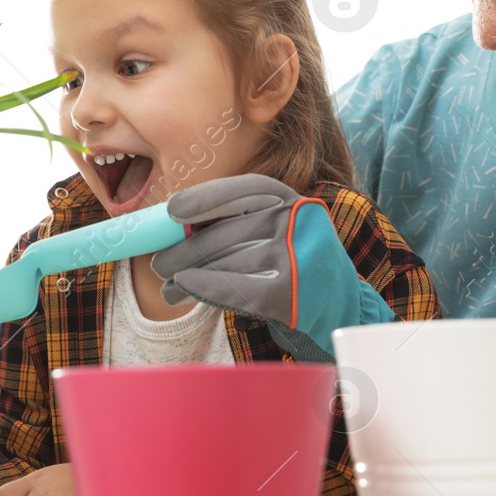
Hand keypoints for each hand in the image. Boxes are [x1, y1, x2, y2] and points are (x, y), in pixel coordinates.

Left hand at [149, 173, 394, 355]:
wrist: (336, 306)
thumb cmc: (290, 264)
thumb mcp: (273, 232)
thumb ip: (234, 224)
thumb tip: (173, 228)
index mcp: (291, 200)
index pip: (246, 190)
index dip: (206, 198)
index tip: (173, 210)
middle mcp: (298, 223)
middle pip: (228, 232)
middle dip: (186, 250)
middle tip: (159, 263)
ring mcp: (298, 258)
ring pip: (227, 262)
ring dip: (188, 275)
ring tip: (168, 287)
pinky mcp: (292, 293)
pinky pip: (236, 288)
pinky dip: (205, 287)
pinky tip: (184, 287)